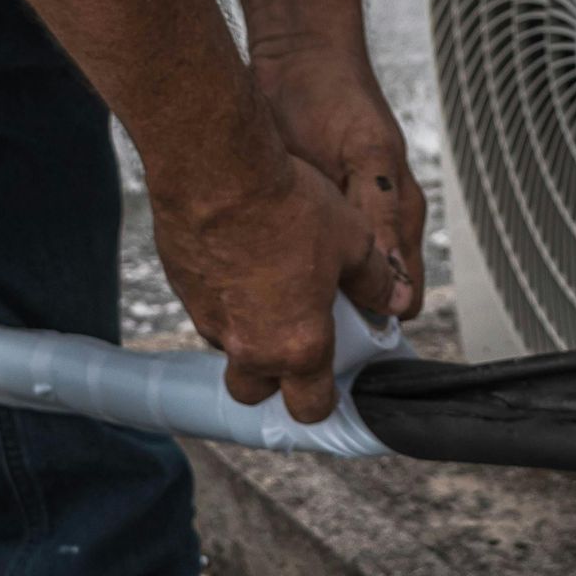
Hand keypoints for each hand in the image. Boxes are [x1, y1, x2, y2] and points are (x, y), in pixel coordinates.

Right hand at [152, 150, 401, 423]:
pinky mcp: (181, 289)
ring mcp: (209, 319)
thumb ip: (375, 280)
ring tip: (268, 287)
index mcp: (297, 344)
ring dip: (246, 332)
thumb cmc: (288, 206)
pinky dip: (222, 296)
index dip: (324, 399)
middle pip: (255, 393)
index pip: (310, 406)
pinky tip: (238, 257)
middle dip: (273, 379)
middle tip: (293, 342)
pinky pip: (204, 308)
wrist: (217, 169)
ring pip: (228, 347)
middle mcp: (249, 344)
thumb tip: (395, 300)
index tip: (332, 382)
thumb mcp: (353, 240)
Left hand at [252, 42, 425, 319]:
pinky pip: (291, 261)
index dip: (376, 324)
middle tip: (293, 333)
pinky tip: (248, 279)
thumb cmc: (335, 96)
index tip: (339, 344)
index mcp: (397, 217)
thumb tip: (399, 294)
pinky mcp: (296, 214)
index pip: (400, 297)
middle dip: (331, 320)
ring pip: (321, 286)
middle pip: (358, 300)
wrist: (292, 58)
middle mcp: (368, 227)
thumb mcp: (364, 156)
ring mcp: (332, 222)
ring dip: (300, 299)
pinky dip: (275, 274)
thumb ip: (381, 220)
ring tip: (267, 312)